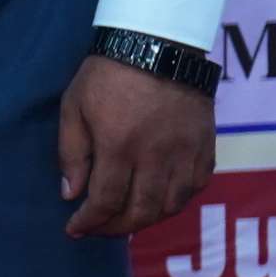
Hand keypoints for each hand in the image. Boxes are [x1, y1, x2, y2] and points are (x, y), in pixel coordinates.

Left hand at [59, 52, 215, 237]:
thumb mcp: (73, 107)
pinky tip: (157, 200)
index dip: (89, 222)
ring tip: (124, 219)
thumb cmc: (107, 75)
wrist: (157, 46)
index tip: (75, 230)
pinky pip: (195, 188)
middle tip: (98, 230)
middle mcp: (156, 155)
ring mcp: (185, 153)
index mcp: (119, 145)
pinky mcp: (205, 147)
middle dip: (115, 228)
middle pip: (141, 212)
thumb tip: (70, 194)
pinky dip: (175, 202)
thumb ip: (71, 154)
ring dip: (146, 220)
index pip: (106, 201)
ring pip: (170, 205)